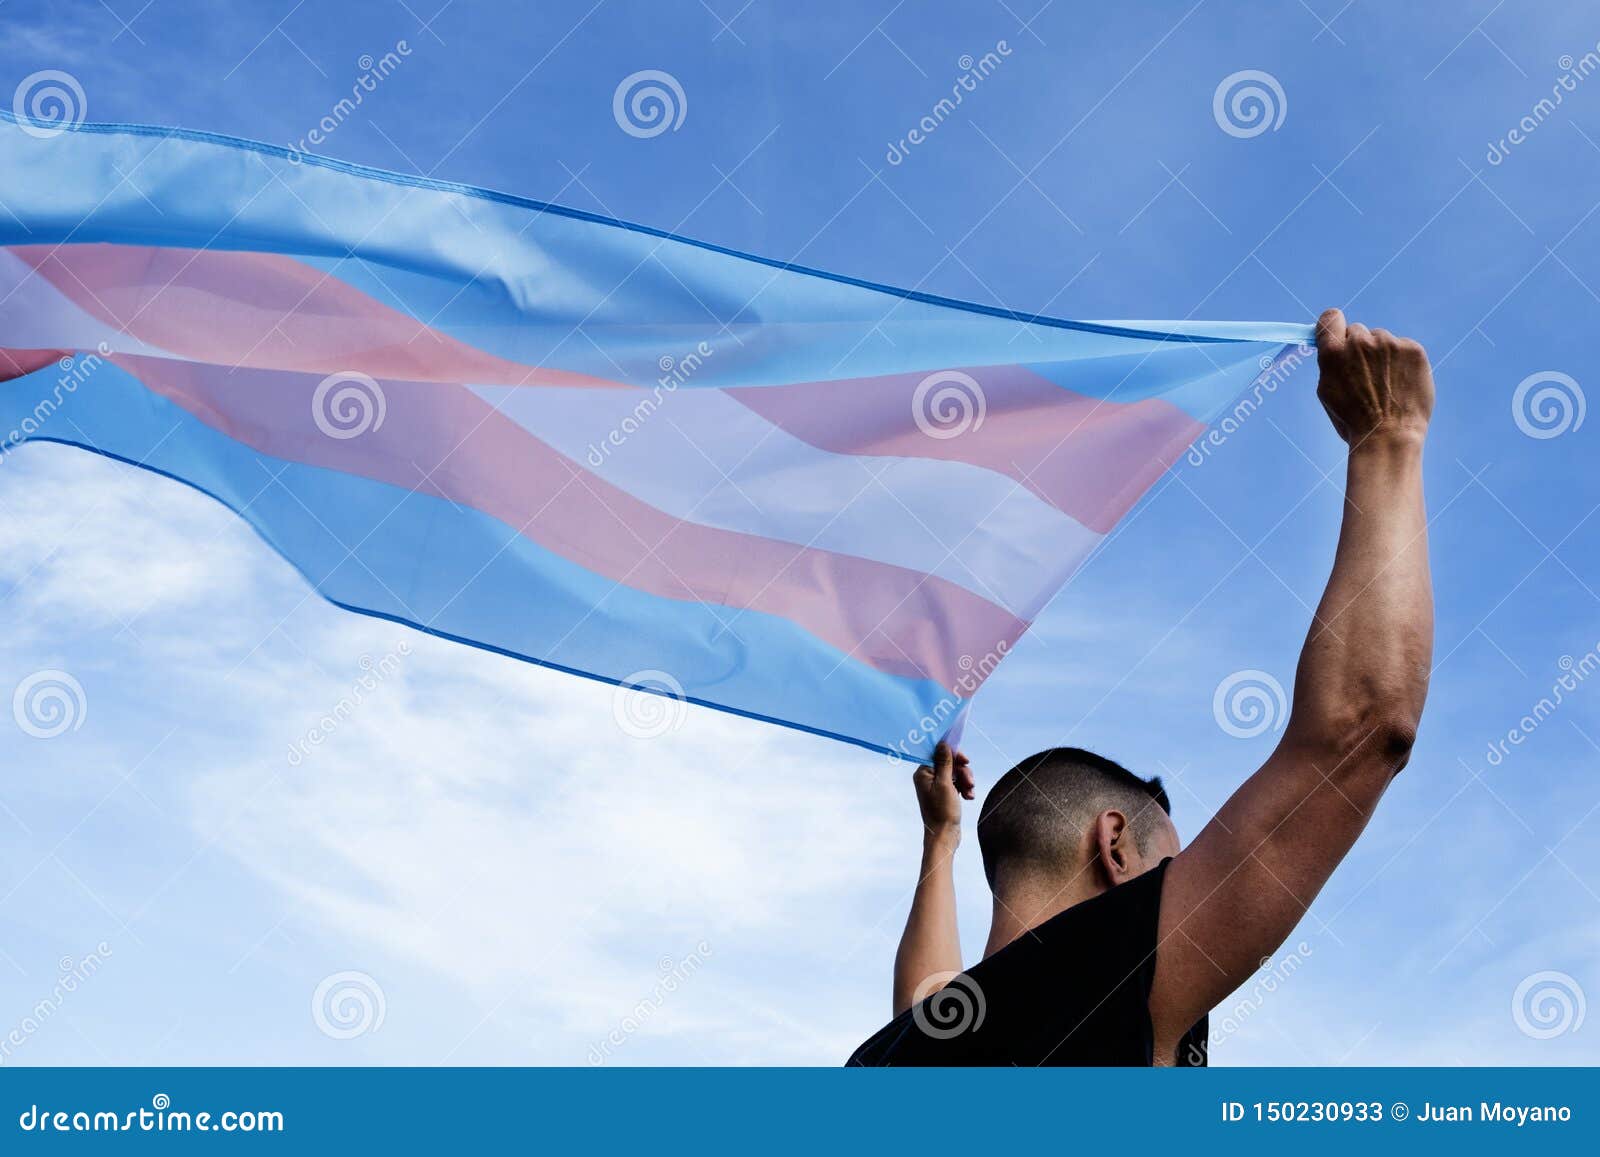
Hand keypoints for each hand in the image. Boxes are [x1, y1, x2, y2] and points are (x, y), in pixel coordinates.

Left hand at [912, 742, 973, 841]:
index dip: (953, 754)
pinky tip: (969, 797)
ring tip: (970, 792)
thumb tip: (942, 743)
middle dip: (962, 771)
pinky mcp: (945, 793)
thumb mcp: (945, 783)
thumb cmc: (942, 811)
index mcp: (923, 773)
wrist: (944, 835)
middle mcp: (928, 778)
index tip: (965, 760)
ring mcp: (937, 786)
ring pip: (956, 773)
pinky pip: (958, 783)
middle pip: (949, 763)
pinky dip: (965, 788)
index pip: (938, 753)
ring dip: (966, 780)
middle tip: (970, 781)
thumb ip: (944, 762)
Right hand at [1314, 308, 1433, 445]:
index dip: (1334, 326)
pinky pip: (1403, 346)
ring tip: (1385, 383)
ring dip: (1382, 354)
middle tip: (1365, 374)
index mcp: (1333, 353)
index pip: (1331, 318)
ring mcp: (1389, 343)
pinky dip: (1402, 361)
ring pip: (1382, 339)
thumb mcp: (1327, 391)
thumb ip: (1330, 363)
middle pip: (1358, 331)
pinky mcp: (1413, 349)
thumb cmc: (1353, 420)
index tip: (1339, 336)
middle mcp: (1360, 342)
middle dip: (1360, 347)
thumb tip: (1331, 348)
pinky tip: (1400, 382)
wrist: (1389, 435)